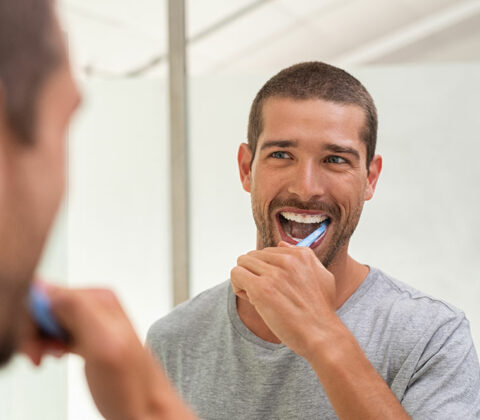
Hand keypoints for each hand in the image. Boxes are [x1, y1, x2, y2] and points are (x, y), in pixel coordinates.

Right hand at [21, 283, 195, 419]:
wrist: (146, 408)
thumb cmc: (133, 386)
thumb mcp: (104, 344)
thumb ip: (79, 311)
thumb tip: (48, 289)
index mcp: (100, 298)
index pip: (48, 292)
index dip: (33, 319)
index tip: (37, 343)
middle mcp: (97, 305)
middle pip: (46, 305)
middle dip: (35, 330)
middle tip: (40, 355)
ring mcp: (92, 322)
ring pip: (48, 320)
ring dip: (40, 339)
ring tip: (49, 357)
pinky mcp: (88, 337)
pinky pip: (56, 331)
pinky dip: (48, 344)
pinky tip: (56, 355)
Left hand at [231, 242, 338, 358]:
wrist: (322, 335)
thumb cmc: (320, 311)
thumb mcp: (322, 276)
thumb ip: (304, 257)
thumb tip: (281, 244)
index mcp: (301, 254)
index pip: (268, 251)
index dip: (267, 269)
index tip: (275, 286)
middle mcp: (287, 260)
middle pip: (253, 256)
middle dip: (254, 273)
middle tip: (265, 293)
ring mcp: (274, 273)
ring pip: (242, 263)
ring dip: (245, 280)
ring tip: (257, 297)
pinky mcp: (261, 288)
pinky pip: (236, 274)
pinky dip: (238, 287)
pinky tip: (251, 299)